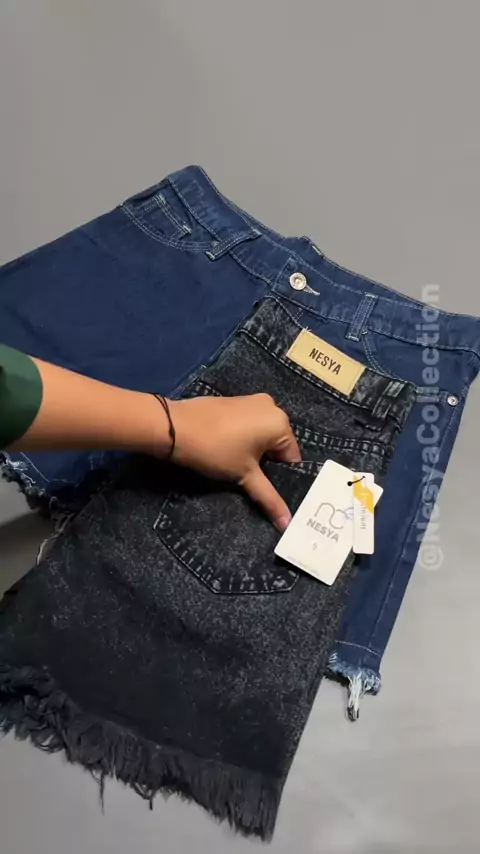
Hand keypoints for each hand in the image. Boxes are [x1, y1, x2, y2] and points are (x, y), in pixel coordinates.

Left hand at [168, 394, 300, 530]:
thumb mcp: (244, 475)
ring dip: (254, 452)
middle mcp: (272, 407)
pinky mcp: (235, 401)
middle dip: (266, 463)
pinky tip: (228, 450)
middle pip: (278, 445)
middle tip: (250, 479)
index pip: (292, 458)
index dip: (280, 476)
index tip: (264, 486)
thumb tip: (287, 524)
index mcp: (280, 422)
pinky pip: (249, 425)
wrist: (174, 427)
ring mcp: (252, 401)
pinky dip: (244, 439)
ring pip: (262, 435)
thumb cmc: (216, 450)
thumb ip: (269, 498)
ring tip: (237, 466)